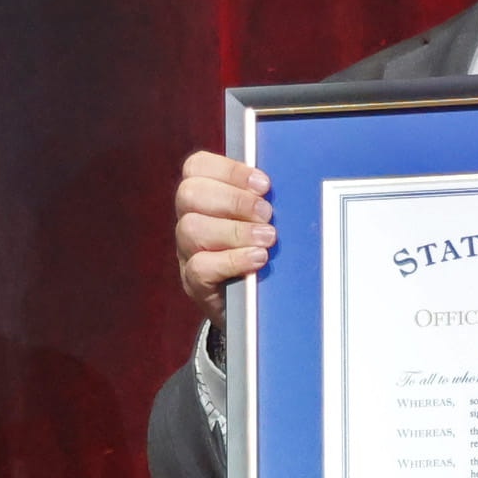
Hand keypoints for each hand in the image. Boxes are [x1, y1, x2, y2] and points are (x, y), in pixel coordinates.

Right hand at [175, 150, 273, 316]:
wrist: (252, 309)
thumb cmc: (260, 253)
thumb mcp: (261, 222)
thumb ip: (264, 201)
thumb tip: (290, 180)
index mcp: (204, 198)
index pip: (197, 168)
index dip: (229, 170)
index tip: (264, 184)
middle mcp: (190, 221)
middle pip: (190, 194)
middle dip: (234, 200)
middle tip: (267, 214)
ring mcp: (188, 253)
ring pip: (191, 228)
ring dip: (235, 231)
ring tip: (267, 239)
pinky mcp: (194, 283)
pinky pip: (200, 266)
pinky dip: (232, 260)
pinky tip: (258, 259)